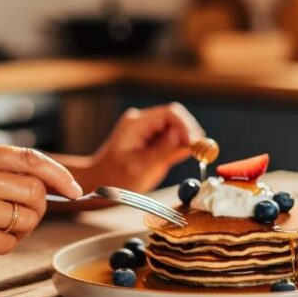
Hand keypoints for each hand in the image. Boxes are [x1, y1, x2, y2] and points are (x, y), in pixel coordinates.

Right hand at [0, 145, 81, 268]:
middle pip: (35, 193)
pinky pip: (11, 243)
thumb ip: (13, 173)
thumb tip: (65, 184)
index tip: (75, 191)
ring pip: (27, 219)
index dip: (59, 176)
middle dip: (35, 208)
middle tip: (15, 213)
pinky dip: (4, 244)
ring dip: (19, 229)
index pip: (31, 159)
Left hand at [81, 103, 205, 193]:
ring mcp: (144, 127)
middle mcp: (141, 120)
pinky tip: (179, 156)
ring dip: (184, 139)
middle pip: (175, 117)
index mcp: (136, 124)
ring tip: (191, 155)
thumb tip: (184, 138)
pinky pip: (169, 135)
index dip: (187, 127)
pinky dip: (178, 144)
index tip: (196, 145)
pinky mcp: (148, 136)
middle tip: (200, 151)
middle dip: (189, 132)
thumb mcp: (141, 169)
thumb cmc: (115, 179)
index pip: (170, 114)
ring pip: (174, 126)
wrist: (97, 182)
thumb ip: (163, 152)